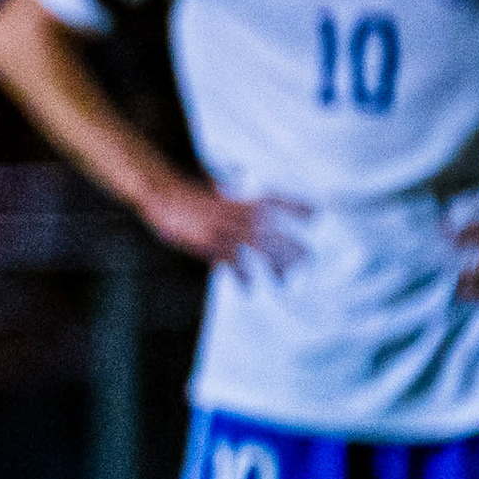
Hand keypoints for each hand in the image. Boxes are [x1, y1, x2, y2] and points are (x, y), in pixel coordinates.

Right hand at [137, 179, 310, 275]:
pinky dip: (243, 276)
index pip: (275, 201)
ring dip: (274, 265)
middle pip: (273, 230)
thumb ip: (231, 196)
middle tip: (309, 260)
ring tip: (285, 281)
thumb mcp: (214, 191)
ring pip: (259, 248)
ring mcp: (225, 227)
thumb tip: (237, 189)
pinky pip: (233, 262)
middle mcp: (238, 212)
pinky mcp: (210, 242)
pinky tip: (249, 289)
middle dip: (292, 246)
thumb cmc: (187, 194)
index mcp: (241, 199)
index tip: (317, 215)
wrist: (162, 195)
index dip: (296, 207)